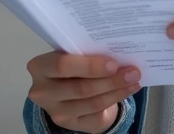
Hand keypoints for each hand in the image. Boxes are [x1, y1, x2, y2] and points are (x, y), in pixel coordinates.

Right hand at [25, 52, 140, 133]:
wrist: (69, 89)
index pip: (62, 65)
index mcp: (39, 67)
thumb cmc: (72, 64)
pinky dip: (115, 99)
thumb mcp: (72, 54)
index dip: (89, 66)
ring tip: (134, 80)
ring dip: (117, 90)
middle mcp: (42, 91)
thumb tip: (118, 50)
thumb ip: (86, 51)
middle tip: (133, 72)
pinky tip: (127, 90)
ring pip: (91, 102)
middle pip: (80, 87)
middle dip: (110, 80)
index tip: (113, 63)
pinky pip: (96, 112)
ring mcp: (54, 111)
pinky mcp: (68, 123)